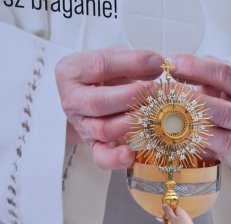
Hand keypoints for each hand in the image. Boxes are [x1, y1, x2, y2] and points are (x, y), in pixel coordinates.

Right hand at [55, 47, 164, 169]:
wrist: (92, 95)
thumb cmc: (105, 74)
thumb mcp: (115, 58)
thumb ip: (133, 61)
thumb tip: (157, 66)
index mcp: (72, 72)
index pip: (100, 66)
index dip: (132, 63)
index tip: (158, 63)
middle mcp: (72, 101)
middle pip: (98, 103)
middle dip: (132, 97)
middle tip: (156, 90)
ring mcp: (81, 125)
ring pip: (104, 129)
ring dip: (132, 122)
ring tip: (154, 114)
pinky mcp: (93, 145)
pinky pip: (101, 156)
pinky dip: (116, 158)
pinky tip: (130, 154)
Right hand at [162, 204, 210, 223]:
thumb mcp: (173, 219)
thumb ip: (168, 211)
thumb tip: (164, 204)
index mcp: (180, 211)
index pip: (172, 208)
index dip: (167, 212)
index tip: (164, 217)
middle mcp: (182, 215)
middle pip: (171, 216)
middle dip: (166, 221)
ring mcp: (182, 222)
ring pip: (172, 222)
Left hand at [170, 54, 230, 158]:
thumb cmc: (221, 92)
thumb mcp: (214, 75)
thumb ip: (197, 70)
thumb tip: (173, 67)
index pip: (225, 75)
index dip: (197, 68)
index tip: (171, 64)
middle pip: (222, 110)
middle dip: (190, 100)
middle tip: (164, 92)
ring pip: (216, 134)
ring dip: (186, 125)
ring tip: (163, 114)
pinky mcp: (225, 152)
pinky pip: (207, 150)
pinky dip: (187, 142)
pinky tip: (168, 132)